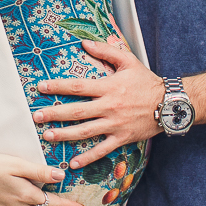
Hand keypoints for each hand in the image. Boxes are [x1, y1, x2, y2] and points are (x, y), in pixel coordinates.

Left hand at [34, 38, 163, 168]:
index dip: (58, 86)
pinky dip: (88, 157)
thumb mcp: (128, 61)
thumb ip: (106, 51)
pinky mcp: (122, 138)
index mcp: (108, 87)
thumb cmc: (146, 81)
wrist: (169, 103)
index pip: (78, 87)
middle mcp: (109, 106)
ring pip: (86, 131)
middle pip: (77, 111)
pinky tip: (73, 163)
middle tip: (36, 117)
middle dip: (54, 114)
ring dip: (65, 134)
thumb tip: (85, 43)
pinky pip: (102, 150)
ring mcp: (115, 124)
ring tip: (48, 136)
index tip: (41, 87)